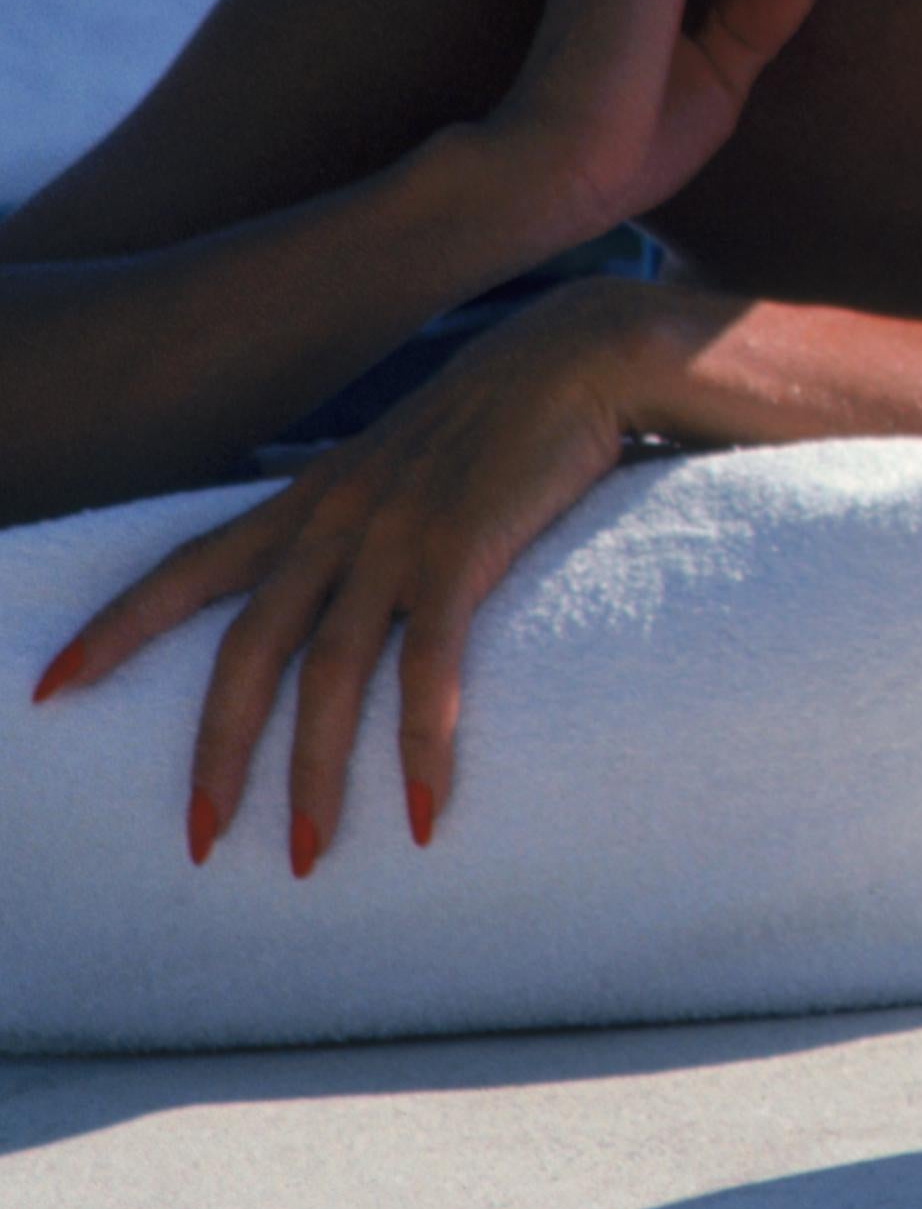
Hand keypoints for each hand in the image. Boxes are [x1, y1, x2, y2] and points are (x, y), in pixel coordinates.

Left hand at [30, 279, 690, 866]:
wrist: (582, 353)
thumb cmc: (503, 415)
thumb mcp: (401, 458)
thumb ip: (357, 508)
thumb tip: (332, 569)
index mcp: (310, 499)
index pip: (186, 569)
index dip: (115, 629)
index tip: (50, 690)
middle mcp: (336, 519)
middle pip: (245, 652)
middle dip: (216, 756)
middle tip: (204, 844)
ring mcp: (398, 533)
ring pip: (326, 673)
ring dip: (312, 776)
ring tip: (307, 854)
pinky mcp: (466, 548)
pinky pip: (427, 665)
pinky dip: (419, 744)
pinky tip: (420, 809)